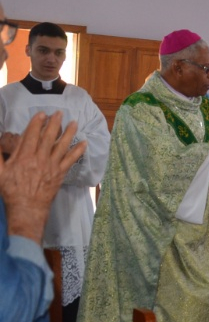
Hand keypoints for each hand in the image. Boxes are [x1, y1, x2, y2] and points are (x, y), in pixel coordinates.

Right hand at [0, 112, 86, 243]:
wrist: (27, 208)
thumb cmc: (11, 190)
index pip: (32, 135)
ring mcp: (52, 165)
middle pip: (48, 137)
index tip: (41, 114)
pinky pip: (71, 160)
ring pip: (62, 145)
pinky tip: (84, 143)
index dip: (37, 123)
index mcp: (24, 157)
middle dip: (54, 123)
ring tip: (74, 122)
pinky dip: (78, 151)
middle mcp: (40, 158)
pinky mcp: (60, 173)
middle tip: (59, 113)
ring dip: (69, 133)